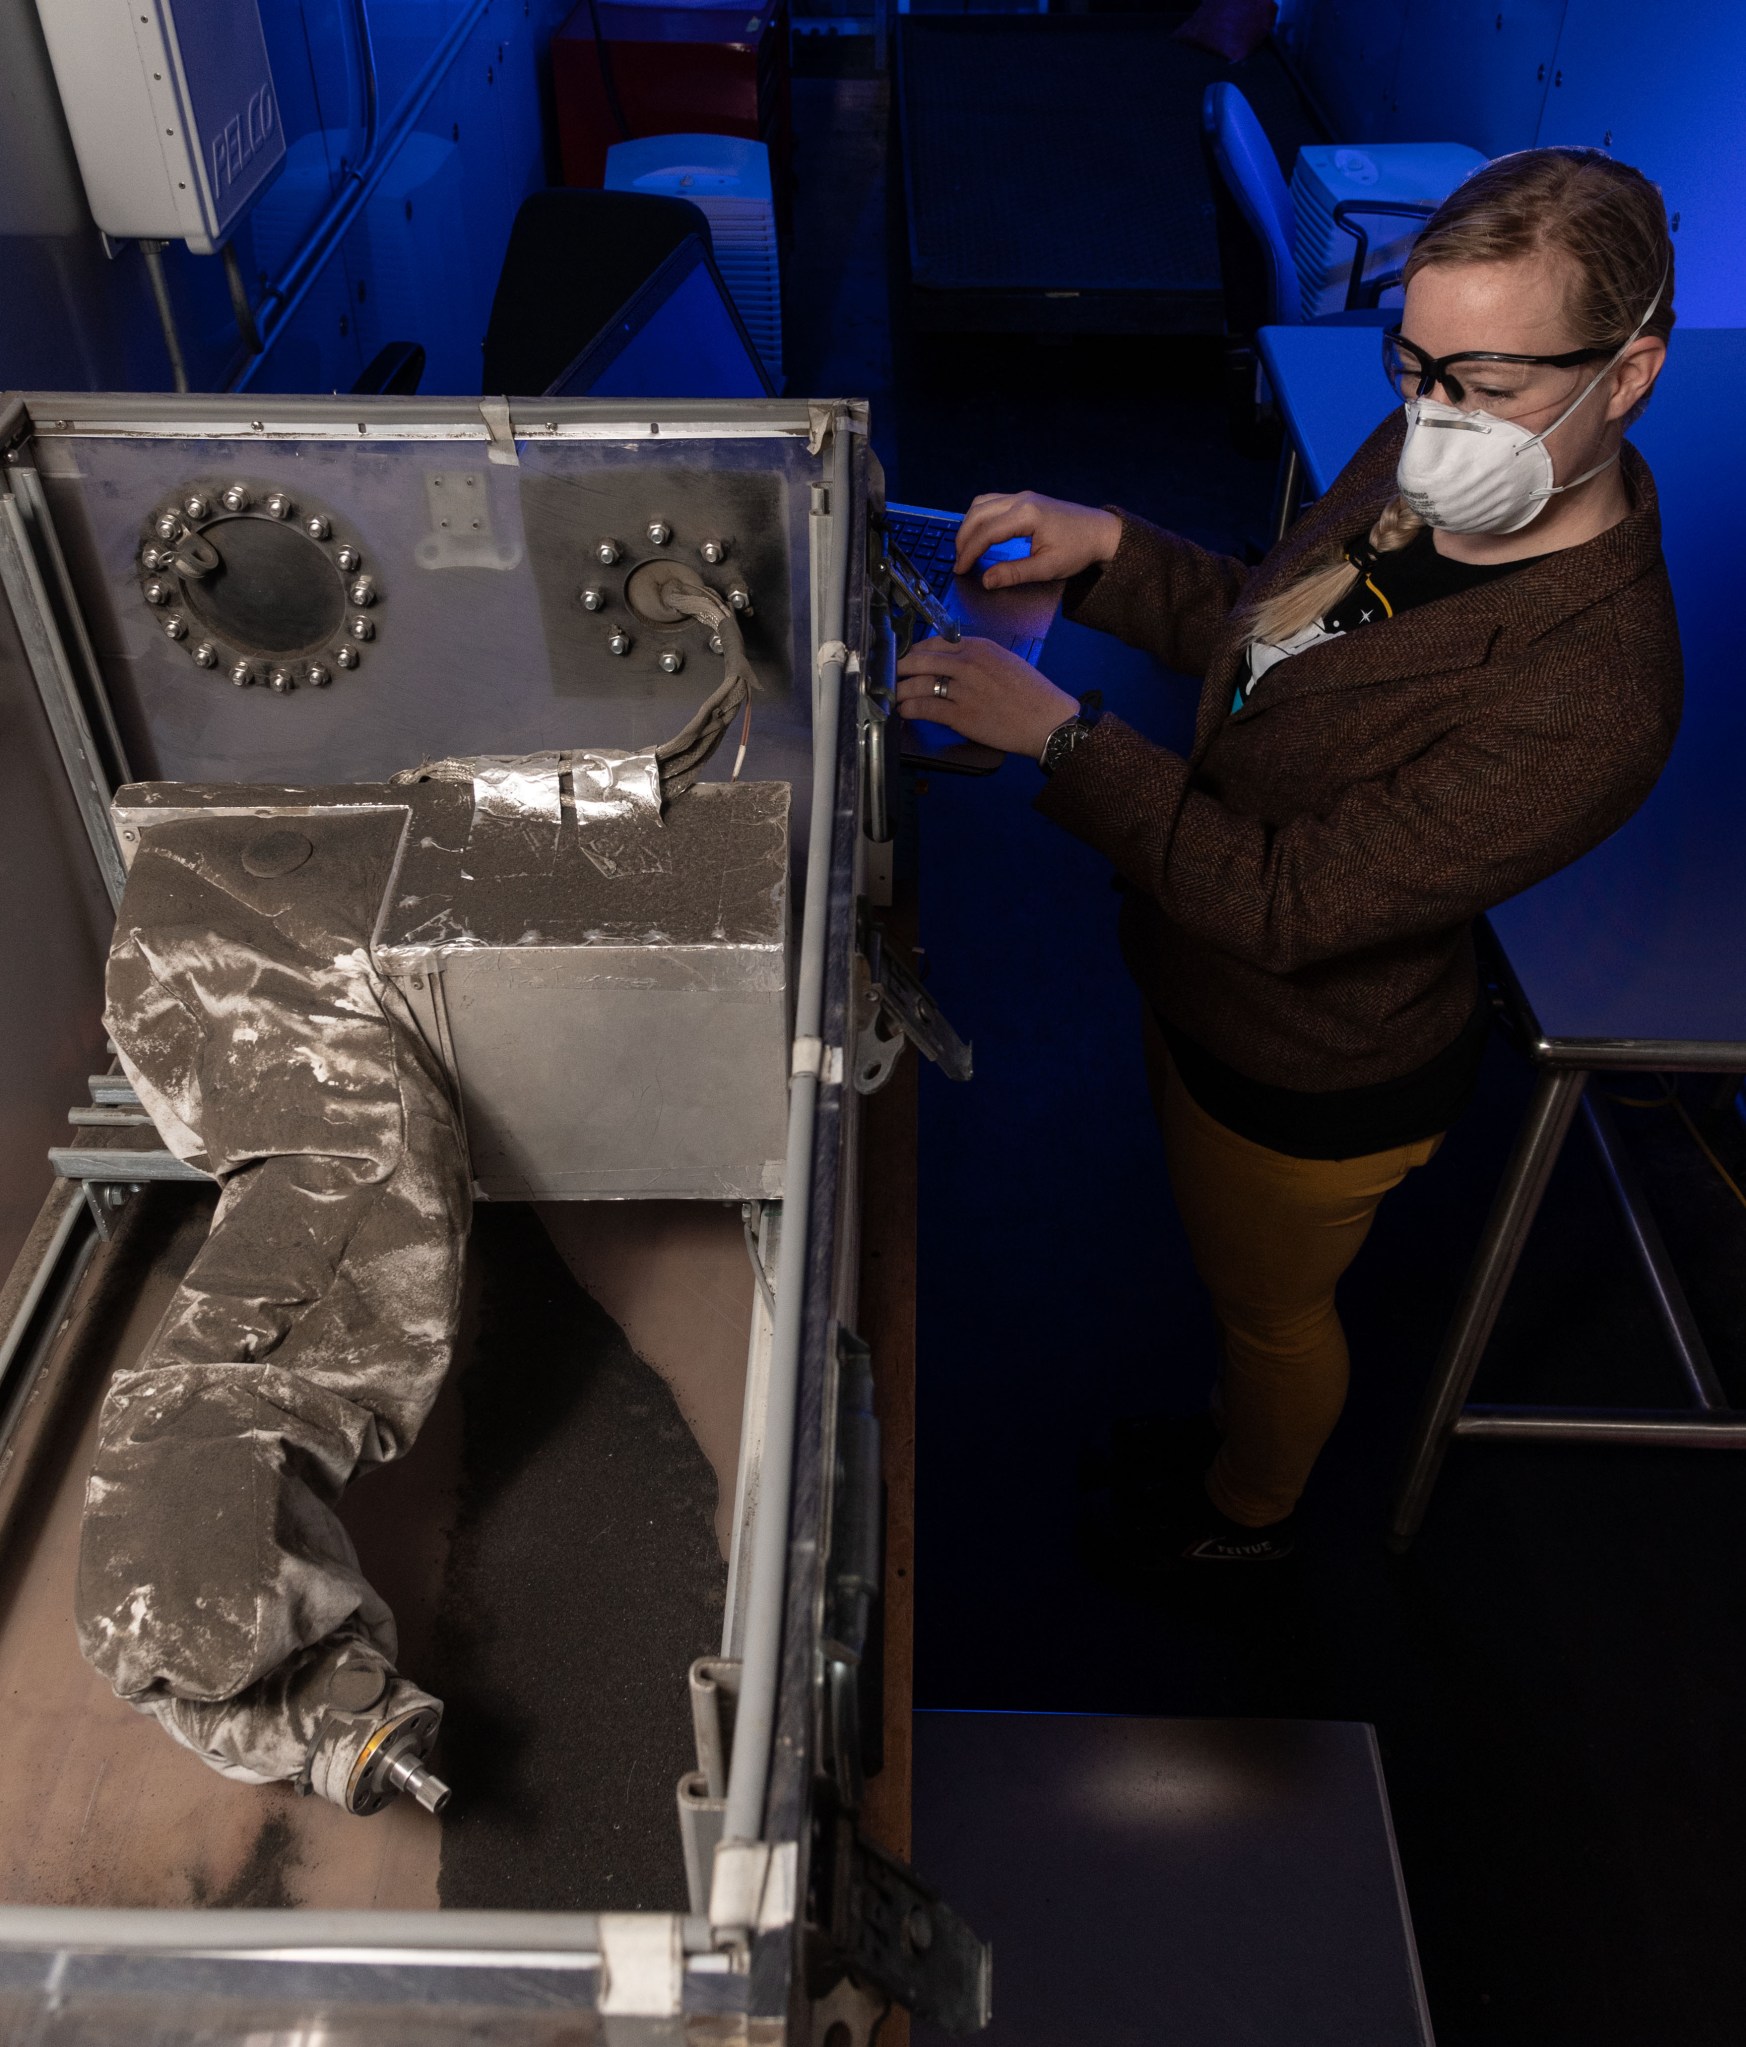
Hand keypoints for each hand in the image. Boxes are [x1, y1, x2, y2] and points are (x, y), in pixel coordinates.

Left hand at [894, 636, 1079, 759]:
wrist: (1048, 720)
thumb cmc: (1031, 693)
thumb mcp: (1005, 661)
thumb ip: (976, 657)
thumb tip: (950, 662)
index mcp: (979, 647)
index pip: (934, 643)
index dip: (913, 651)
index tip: (904, 658)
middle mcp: (968, 663)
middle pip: (919, 660)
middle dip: (898, 668)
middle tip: (886, 674)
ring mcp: (963, 689)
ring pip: (917, 684)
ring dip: (899, 690)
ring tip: (892, 695)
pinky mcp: (961, 715)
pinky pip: (924, 708)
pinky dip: (909, 709)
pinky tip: (904, 711)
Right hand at [954, 490, 1122, 588]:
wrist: (1100, 532)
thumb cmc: (1078, 550)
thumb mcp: (1047, 568)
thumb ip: (1014, 573)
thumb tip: (986, 580)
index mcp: (1026, 515)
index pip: (986, 532)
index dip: (968, 553)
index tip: (960, 570)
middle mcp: (1020, 500)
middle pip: (978, 514)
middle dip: (963, 539)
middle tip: (959, 562)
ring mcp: (1022, 496)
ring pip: (982, 504)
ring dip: (969, 525)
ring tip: (965, 548)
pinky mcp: (1025, 499)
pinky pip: (992, 502)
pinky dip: (980, 517)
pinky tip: (979, 533)